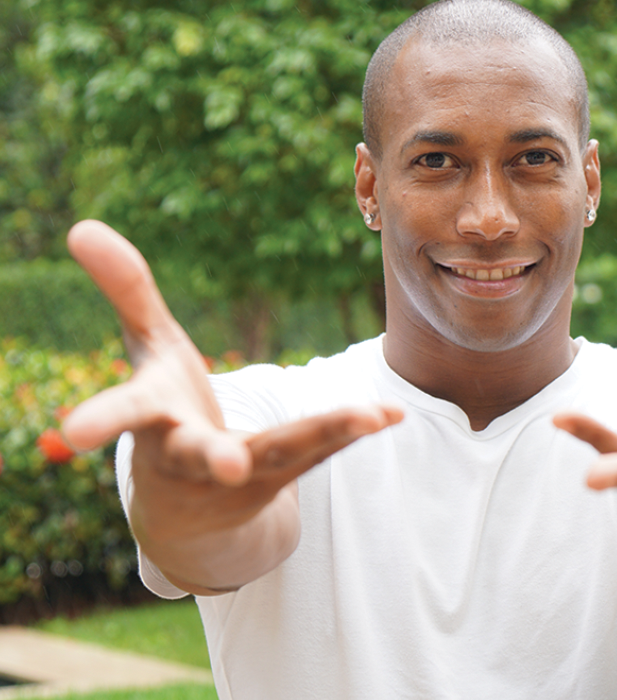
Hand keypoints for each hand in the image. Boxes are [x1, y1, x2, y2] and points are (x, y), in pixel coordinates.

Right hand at [61, 220, 401, 587]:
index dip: (102, 419)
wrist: (192, 509)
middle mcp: (196, 456)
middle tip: (230, 464)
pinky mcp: (289, 474)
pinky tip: (395, 412)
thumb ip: (127, 292)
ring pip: (285, 452)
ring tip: (370, 417)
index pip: (126, 415)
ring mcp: (247, 472)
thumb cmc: (166, 415)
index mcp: (155, 421)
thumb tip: (80, 225)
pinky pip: (325, 450)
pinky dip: (356, 429)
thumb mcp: (150, 352)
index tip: (75, 432)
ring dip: (325, 433)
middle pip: (202, 453)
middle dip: (214, 456)